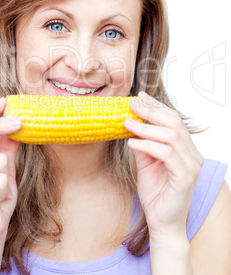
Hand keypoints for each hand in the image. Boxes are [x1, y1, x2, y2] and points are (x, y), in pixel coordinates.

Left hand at [124, 92, 203, 240]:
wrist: (162, 223)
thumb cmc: (155, 193)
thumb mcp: (145, 163)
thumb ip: (142, 144)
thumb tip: (132, 124)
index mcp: (185, 149)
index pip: (174, 120)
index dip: (157, 106)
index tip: (140, 97)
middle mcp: (192, 155)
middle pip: (174, 123)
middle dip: (152, 111)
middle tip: (132, 104)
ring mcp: (191, 166)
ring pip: (171, 136)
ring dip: (146, 127)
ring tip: (127, 122)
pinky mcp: (185, 177)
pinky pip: (167, 154)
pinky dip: (148, 145)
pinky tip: (132, 142)